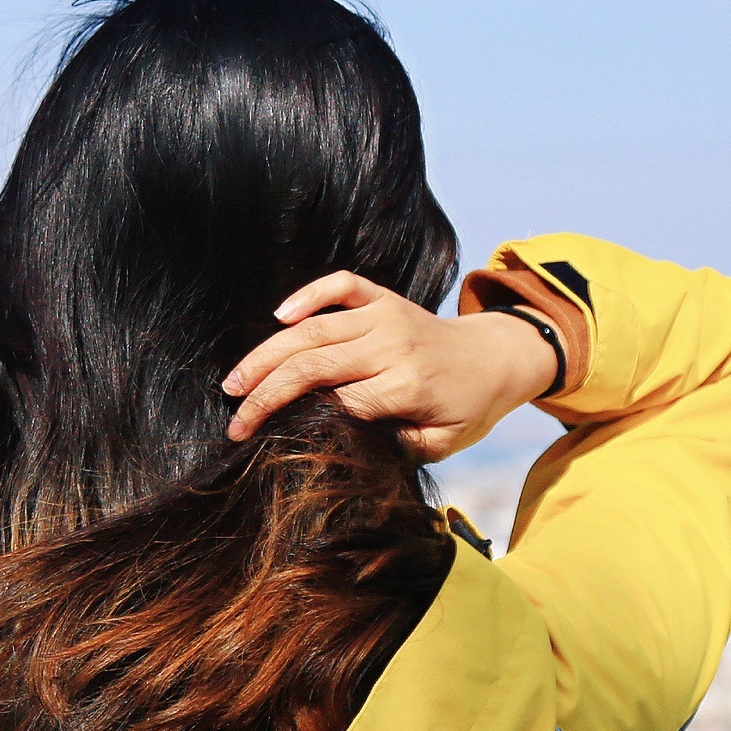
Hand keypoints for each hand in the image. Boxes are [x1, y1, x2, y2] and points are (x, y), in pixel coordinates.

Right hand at [222, 271, 560, 461]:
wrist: (496, 358)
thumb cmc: (467, 408)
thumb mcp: (440, 442)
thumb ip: (396, 444)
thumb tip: (343, 442)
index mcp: (407, 385)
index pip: (337, 402)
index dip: (294, 419)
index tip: (260, 438)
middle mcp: (392, 344)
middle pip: (314, 364)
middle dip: (266, 393)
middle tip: (234, 418)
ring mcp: (386, 315)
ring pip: (314, 329)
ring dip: (268, 354)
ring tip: (234, 382)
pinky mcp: (383, 297)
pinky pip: (341, 286)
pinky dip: (309, 295)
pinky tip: (279, 316)